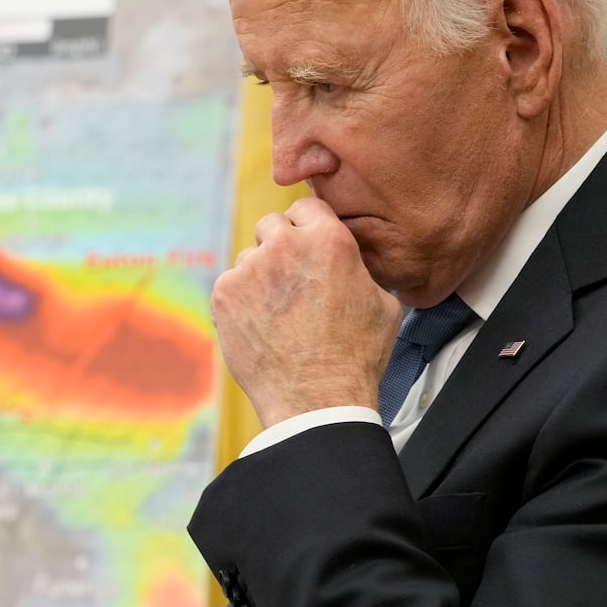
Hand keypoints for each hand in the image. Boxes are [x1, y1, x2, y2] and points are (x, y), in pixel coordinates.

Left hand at [212, 197, 402, 427]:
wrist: (317, 399)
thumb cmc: (356, 356)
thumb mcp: (383, 302)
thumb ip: (360, 269)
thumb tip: (353, 264)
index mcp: (328, 239)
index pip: (307, 206)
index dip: (308, 226)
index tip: (307, 246)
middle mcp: (284, 245)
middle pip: (271, 225)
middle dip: (280, 247)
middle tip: (291, 281)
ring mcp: (249, 268)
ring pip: (249, 259)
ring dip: (259, 278)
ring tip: (278, 316)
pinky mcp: (223, 294)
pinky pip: (230, 286)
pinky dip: (241, 303)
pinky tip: (260, 327)